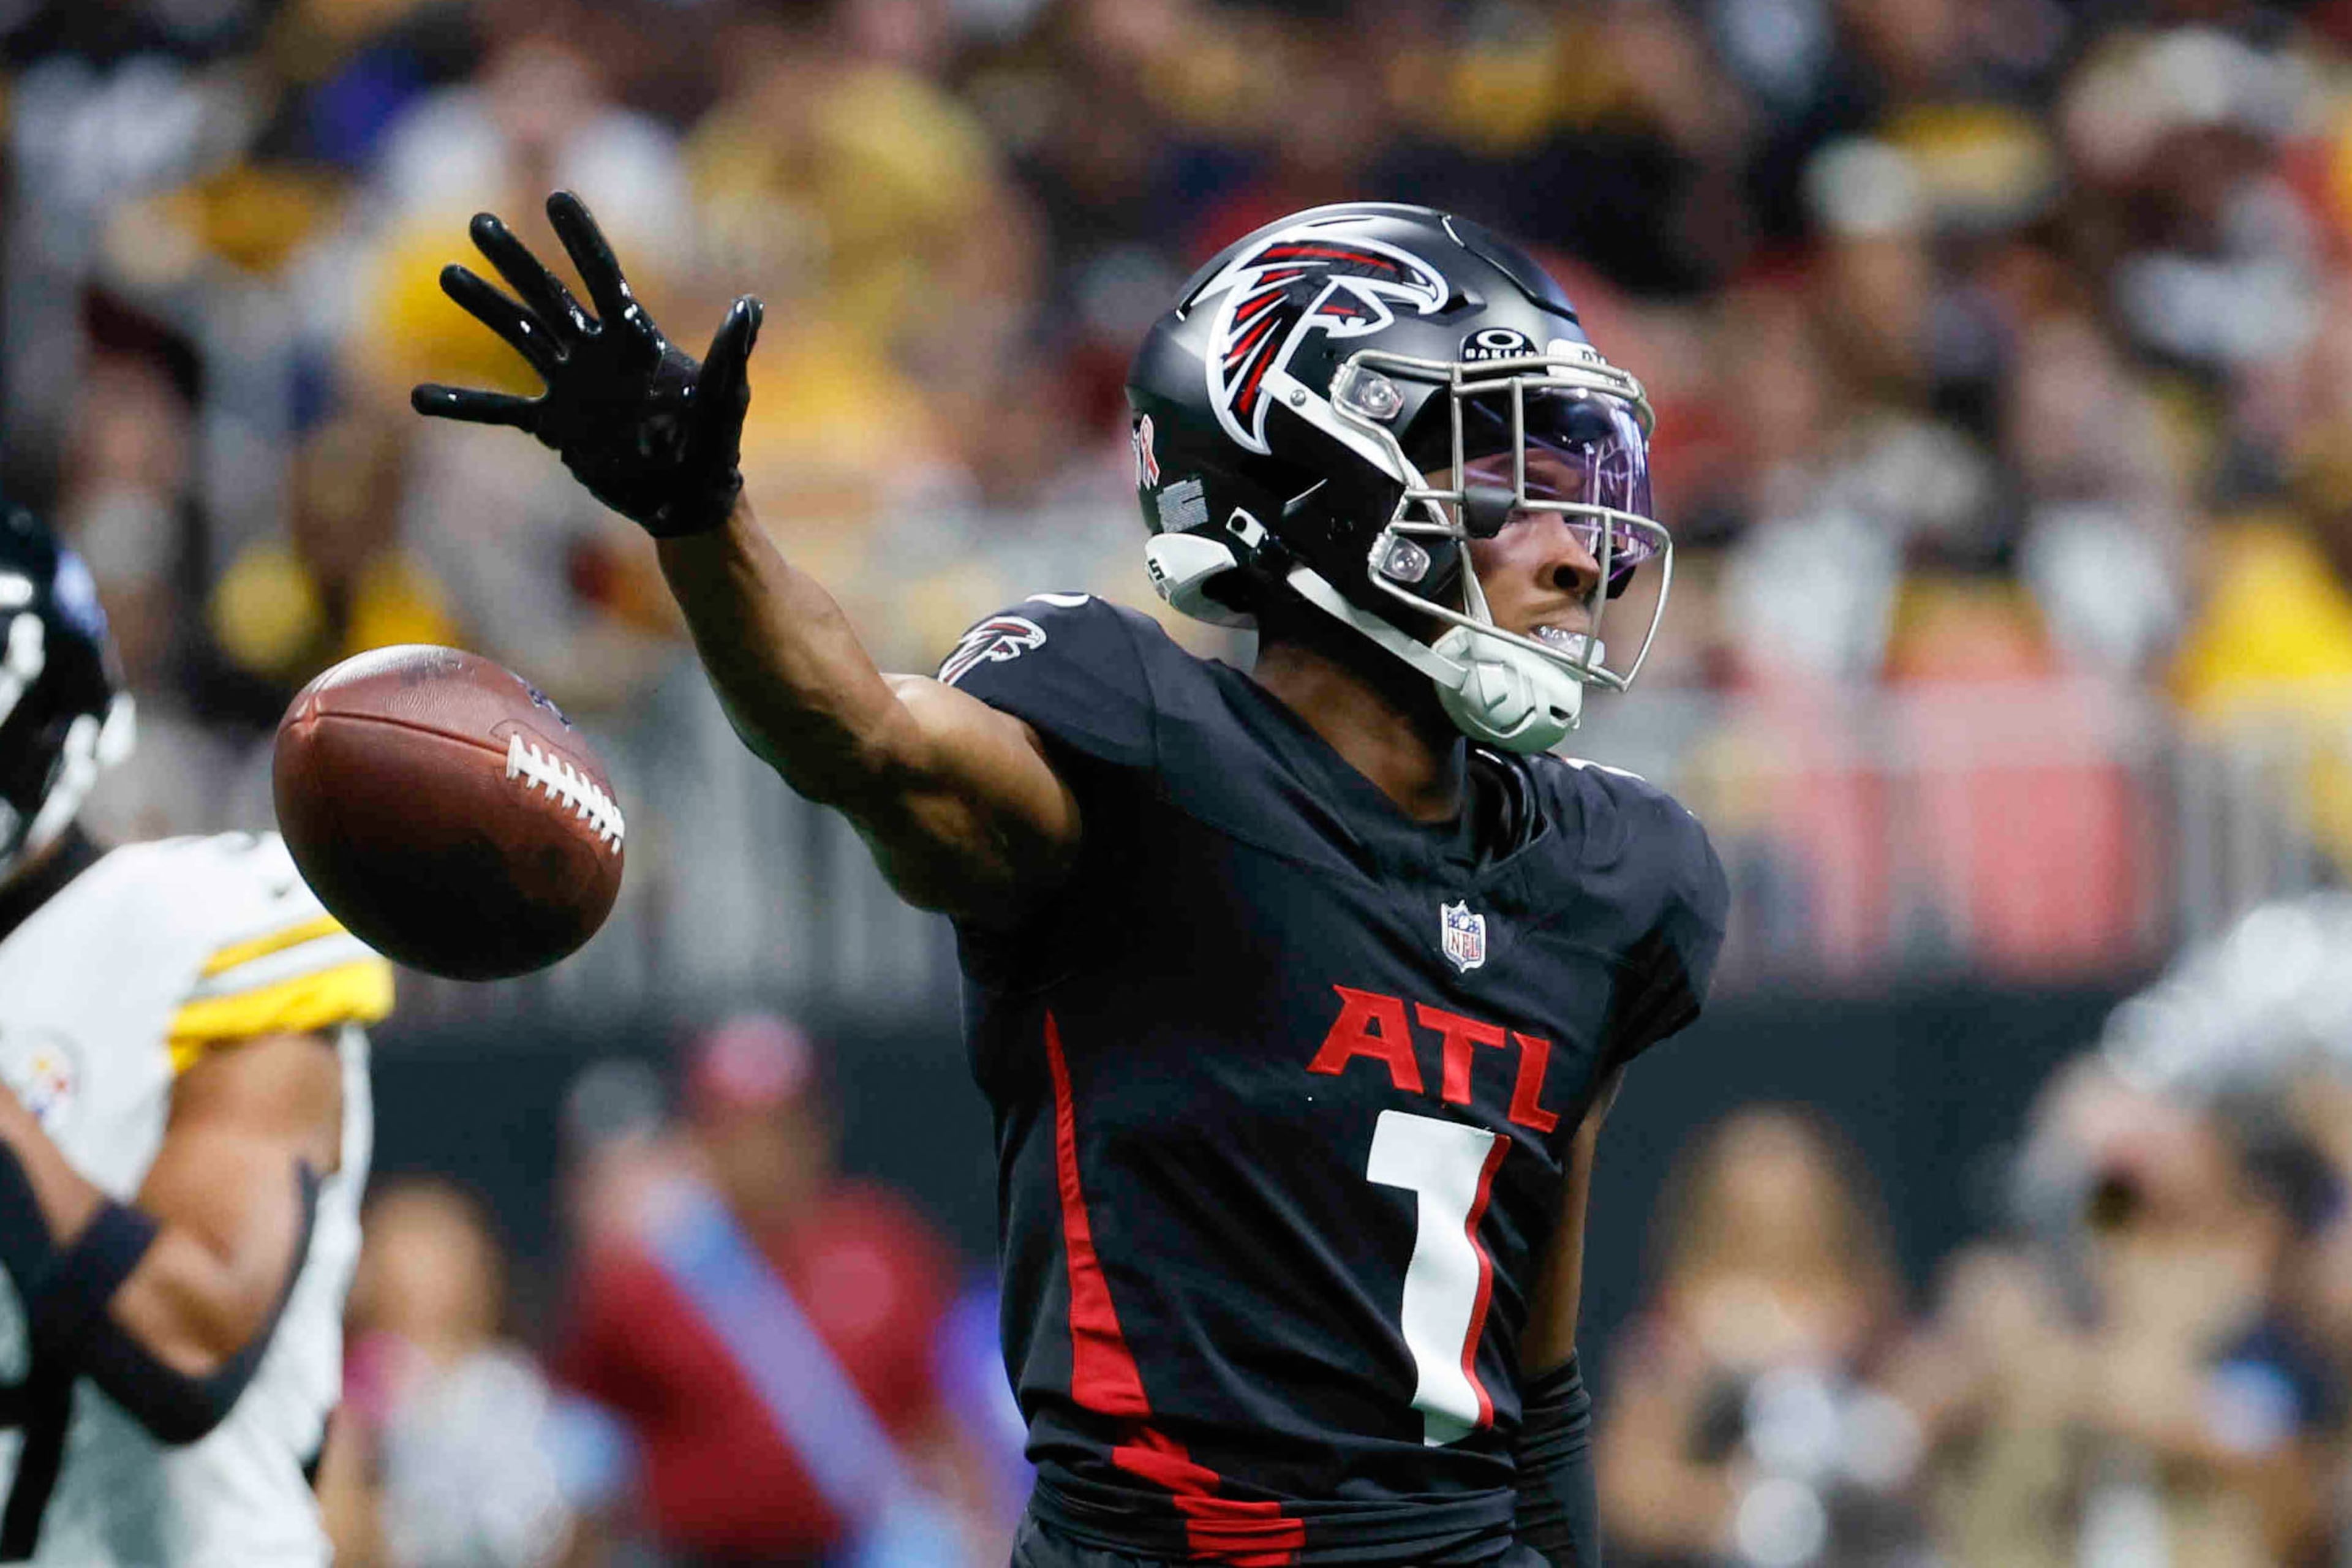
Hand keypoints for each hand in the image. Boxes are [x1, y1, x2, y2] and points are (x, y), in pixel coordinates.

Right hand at [412, 191, 763, 537]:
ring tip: (448, 275)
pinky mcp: (554, 426)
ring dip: (485, 307)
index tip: (557, 197)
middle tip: (479, 221)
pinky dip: (464, 405)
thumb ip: (732, 353)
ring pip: (519, 336)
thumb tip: (750, 306)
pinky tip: (421, 395)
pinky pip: (501, 411)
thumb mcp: (726, 399)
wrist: (688, 497)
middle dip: (515, 259)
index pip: (604, 278)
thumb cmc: (715, 445)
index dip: (582, 240)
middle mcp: (596, 353)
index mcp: (635, 339)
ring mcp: (570, 386)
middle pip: (549, 294)